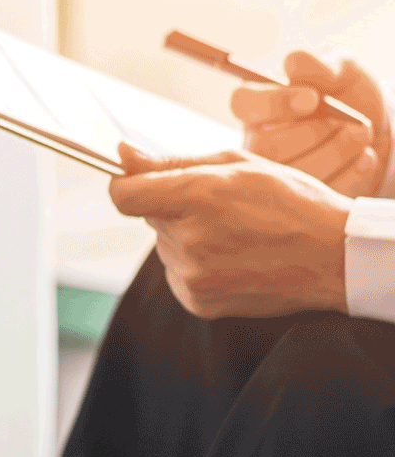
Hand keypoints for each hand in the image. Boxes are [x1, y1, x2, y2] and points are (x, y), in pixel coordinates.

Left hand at [109, 144, 350, 318]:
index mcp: (198, 198)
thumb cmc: (291, 202)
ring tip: (234, 234)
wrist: (334, 257)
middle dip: (173, 208)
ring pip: (165, 245)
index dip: (128, 184)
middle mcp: (190, 241)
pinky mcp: (197, 302)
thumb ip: (171, 161)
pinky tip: (233, 258)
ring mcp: (192, 277)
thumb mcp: (237, 165)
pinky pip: (177, 274)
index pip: (123, 195)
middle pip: (149, 218)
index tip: (142, 181)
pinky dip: (196, 265)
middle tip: (219, 207)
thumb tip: (122, 154)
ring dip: (186, 237)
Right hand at [231, 50, 390, 195]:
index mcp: (258, 107)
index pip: (243, 104)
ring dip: (336, 152)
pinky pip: (318, 193)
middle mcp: (258, 142)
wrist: (369, 126)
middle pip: (268, 147)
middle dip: (316, 133)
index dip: (274, 103)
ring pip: (293, 174)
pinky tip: (364, 157)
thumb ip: (319, 63)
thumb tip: (294, 63)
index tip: (311, 99)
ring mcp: (276, 174)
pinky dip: (350, 174)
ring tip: (362, 135)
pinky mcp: (301, 198)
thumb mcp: (339, 69)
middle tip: (352, 122)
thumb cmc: (343, 94)